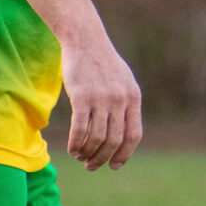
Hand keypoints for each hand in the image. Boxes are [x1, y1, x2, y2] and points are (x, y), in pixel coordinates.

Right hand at [60, 32, 142, 169]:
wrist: (84, 39)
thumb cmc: (102, 62)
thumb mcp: (123, 81)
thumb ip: (125, 104)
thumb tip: (123, 134)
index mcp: (133, 97)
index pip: (134, 135)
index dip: (125, 154)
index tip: (114, 165)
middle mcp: (120, 100)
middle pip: (114, 140)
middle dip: (102, 159)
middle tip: (91, 166)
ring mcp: (101, 98)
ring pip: (97, 138)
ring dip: (87, 153)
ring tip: (80, 156)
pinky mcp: (81, 96)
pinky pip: (80, 129)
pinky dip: (76, 144)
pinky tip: (72, 149)